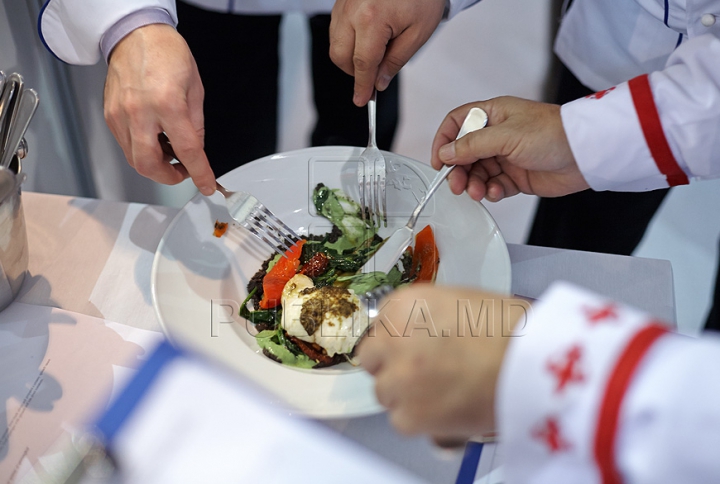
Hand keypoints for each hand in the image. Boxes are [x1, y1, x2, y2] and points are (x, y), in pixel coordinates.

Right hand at [104, 24, 214, 194]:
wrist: (136, 34)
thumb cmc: (166, 54)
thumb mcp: (195, 89)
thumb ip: (196, 125)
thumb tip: (196, 149)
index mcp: (167, 103)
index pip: (187, 150)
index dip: (199, 173)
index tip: (206, 184)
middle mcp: (139, 111)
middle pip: (149, 165)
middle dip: (169, 177)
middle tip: (183, 171)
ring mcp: (120, 115)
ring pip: (135, 159)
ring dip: (155, 164)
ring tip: (171, 151)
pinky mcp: (110, 115)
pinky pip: (126, 145)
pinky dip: (142, 150)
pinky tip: (155, 139)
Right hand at [329, 0, 445, 105]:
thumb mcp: (418, 33)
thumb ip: (396, 61)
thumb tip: (379, 82)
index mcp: (372, 19)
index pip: (363, 64)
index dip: (362, 86)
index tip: (361, 100)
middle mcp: (352, 10)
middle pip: (340, 56)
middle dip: (355, 72)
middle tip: (374, 75)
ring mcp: (344, 4)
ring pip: (335, 44)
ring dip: (350, 56)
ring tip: (376, 52)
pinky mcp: (342, 0)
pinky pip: (336, 29)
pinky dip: (347, 41)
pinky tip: (367, 39)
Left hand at [358, 284, 521, 441]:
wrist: (533, 363)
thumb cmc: (511, 328)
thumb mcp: (461, 301)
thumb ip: (428, 316)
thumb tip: (422, 334)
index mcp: (404, 305)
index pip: (380, 325)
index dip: (400, 339)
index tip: (415, 347)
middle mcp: (391, 340)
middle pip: (373, 359)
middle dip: (394, 365)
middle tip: (425, 371)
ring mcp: (397, 379)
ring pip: (386, 392)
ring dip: (407, 394)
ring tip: (445, 392)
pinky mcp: (408, 416)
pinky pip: (402, 420)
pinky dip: (422, 420)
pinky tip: (450, 408)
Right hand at [430, 97, 589, 201]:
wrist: (585, 154)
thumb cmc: (553, 133)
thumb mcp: (505, 136)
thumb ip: (471, 146)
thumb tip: (446, 153)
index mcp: (493, 114)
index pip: (457, 124)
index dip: (445, 141)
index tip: (439, 162)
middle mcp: (497, 134)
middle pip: (464, 153)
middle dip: (458, 170)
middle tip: (457, 185)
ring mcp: (506, 156)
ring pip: (477, 172)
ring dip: (474, 184)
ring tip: (478, 191)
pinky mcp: (516, 176)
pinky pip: (493, 185)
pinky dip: (491, 191)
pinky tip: (495, 192)